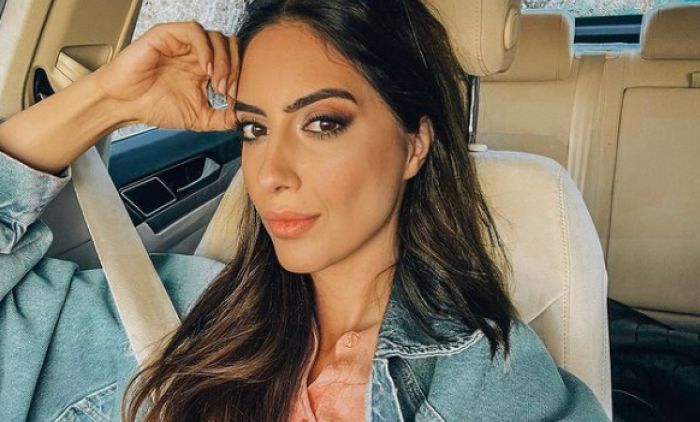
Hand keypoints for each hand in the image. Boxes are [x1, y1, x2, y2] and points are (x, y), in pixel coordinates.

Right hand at [93, 22, 237, 131]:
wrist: (124, 104)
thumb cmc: (153, 106)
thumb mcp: (198, 118)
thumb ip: (222, 118)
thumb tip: (243, 118)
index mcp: (205, 69)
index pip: (235, 62)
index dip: (241, 78)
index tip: (237, 99)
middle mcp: (197, 53)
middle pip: (231, 47)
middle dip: (236, 69)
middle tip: (228, 91)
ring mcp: (183, 43)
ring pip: (217, 37)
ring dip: (224, 61)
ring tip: (217, 84)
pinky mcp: (168, 34)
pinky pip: (195, 31)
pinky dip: (206, 49)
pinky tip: (206, 69)